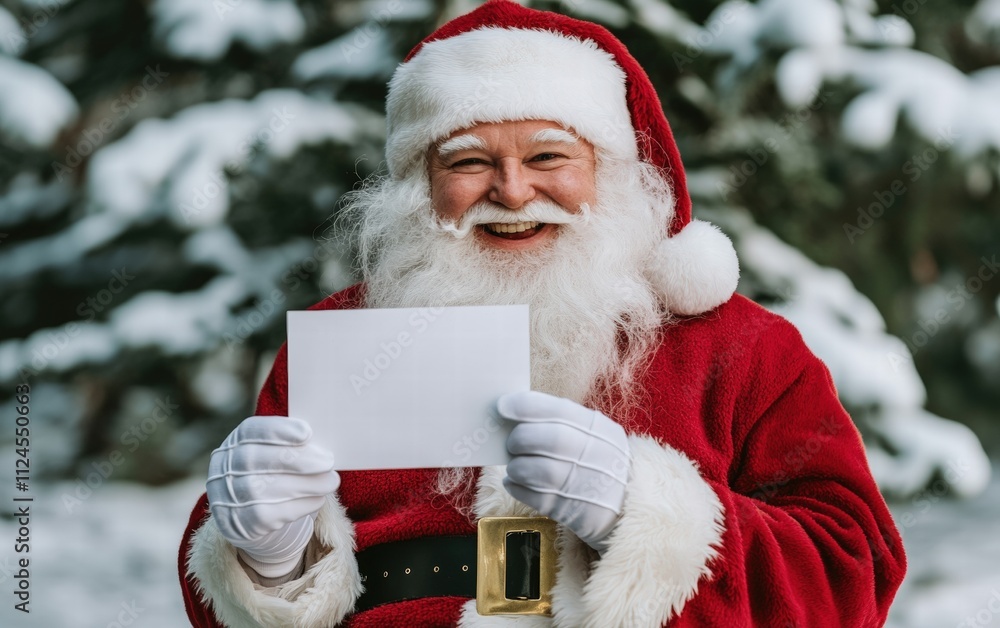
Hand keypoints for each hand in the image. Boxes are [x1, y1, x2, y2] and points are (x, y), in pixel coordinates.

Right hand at [207, 416, 339, 577]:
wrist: (247, 512)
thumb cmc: (271, 472)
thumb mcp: (275, 451)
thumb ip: (294, 445)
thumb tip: (323, 447)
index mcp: (237, 440)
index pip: (251, 430)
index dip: (278, 430)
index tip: (307, 433)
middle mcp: (225, 466)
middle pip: (255, 459)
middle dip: (296, 459)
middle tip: (328, 462)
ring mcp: (227, 495)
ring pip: (264, 488)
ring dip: (304, 485)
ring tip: (331, 482)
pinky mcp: (238, 522)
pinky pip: (269, 514)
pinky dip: (299, 505)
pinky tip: (318, 499)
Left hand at [498, 391, 630, 550]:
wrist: (629, 504)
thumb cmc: (599, 461)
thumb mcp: (594, 434)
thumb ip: (560, 421)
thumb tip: (514, 411)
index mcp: (599, 429)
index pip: (559, 411)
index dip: (526, 406)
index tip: (503, 406)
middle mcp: (595, 454)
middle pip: (549, 440)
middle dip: (520, 438)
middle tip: (511, 442)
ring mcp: (585, 485)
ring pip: (537, 470)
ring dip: (516, 466)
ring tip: (516, 465)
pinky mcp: (573, 512)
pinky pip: (533, 497)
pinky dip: (516, 487)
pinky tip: (515, 481)